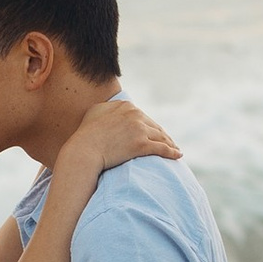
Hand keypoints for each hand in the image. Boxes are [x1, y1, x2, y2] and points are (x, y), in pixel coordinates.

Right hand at [62, 95, 177, 179]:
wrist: (84, 150)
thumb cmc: (86, 134)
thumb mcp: (95, 112)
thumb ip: (108, 107)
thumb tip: (116, 106)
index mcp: (126, 106)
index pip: (143, 116)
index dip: (151, 126)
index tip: (155, 132)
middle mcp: (135, 114)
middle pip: (154, 126)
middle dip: (163, 134)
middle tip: (169, 142)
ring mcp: (139, 129)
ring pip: (161, 136)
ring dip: (170, 143)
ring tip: (175, 149)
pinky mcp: (142, 144)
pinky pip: (162, 148)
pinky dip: (172, 152)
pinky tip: (178, 155)